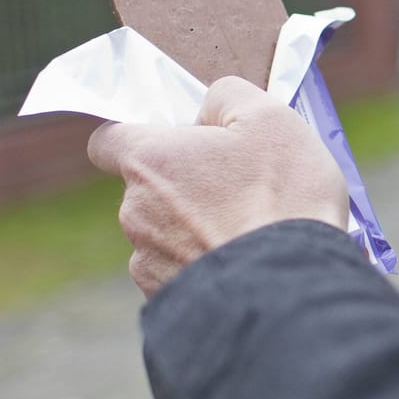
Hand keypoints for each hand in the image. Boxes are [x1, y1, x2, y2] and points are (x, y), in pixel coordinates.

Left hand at [88, 77, 349, 296]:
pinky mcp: (167, 301)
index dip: (140, 138)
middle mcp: (135, 212)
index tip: (178, 144)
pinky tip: (244, 266)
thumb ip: (228, 97)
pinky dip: (206, 267)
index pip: (107, 140)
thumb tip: (209, 109)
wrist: (290, 291)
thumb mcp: (270, 119)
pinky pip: (181, 274)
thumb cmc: (281, 199)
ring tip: (250, 233)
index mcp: (149, 161)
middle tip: (239, 189)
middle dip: (185, 187)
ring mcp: (148, 262)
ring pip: (165, 234)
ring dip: (196, 230)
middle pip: (147, 189)